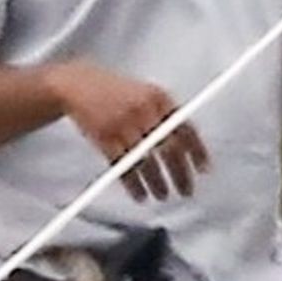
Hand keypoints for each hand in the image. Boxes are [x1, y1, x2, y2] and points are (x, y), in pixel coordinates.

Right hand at [51, 58, 208, 200]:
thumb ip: (164, 114)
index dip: (198, 151)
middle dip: (180, 174)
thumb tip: (186, 145)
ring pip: (147, 161)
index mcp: (159, 98)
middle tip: (185, 190)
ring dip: (157, 183)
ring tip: (162, 195)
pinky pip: (124, 167)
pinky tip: (140, 194)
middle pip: (169, 149)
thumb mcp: (144, 93)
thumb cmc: (114, 92)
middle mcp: (144, 110)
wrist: (78, 85)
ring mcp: (124, 124)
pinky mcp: (105, 137)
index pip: (186, 128)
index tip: (203, 170)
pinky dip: (133, 185)